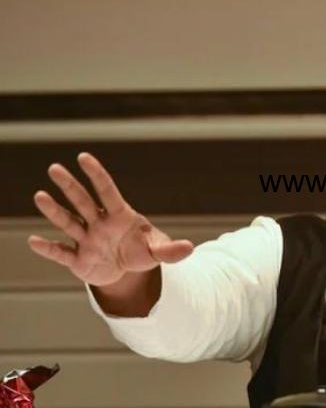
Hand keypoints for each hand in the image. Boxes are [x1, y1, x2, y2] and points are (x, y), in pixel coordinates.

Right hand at [28, 152, 193, 286]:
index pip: (107, 191)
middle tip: (55, 168)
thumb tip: (190, 248)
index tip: (84, 157)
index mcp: (119, 216)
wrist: (125, 270)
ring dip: (55, 211)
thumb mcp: (157, 250)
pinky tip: (34, 241)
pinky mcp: (78, 259)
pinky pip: (61, 253)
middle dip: (70, 186)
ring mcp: (86, 240)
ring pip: (69, 222)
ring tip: (40, 196)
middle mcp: (99, 223)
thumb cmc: (141, 251)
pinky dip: (48, 249)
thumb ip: (170, 250)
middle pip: (83, 201)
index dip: (97, 175)